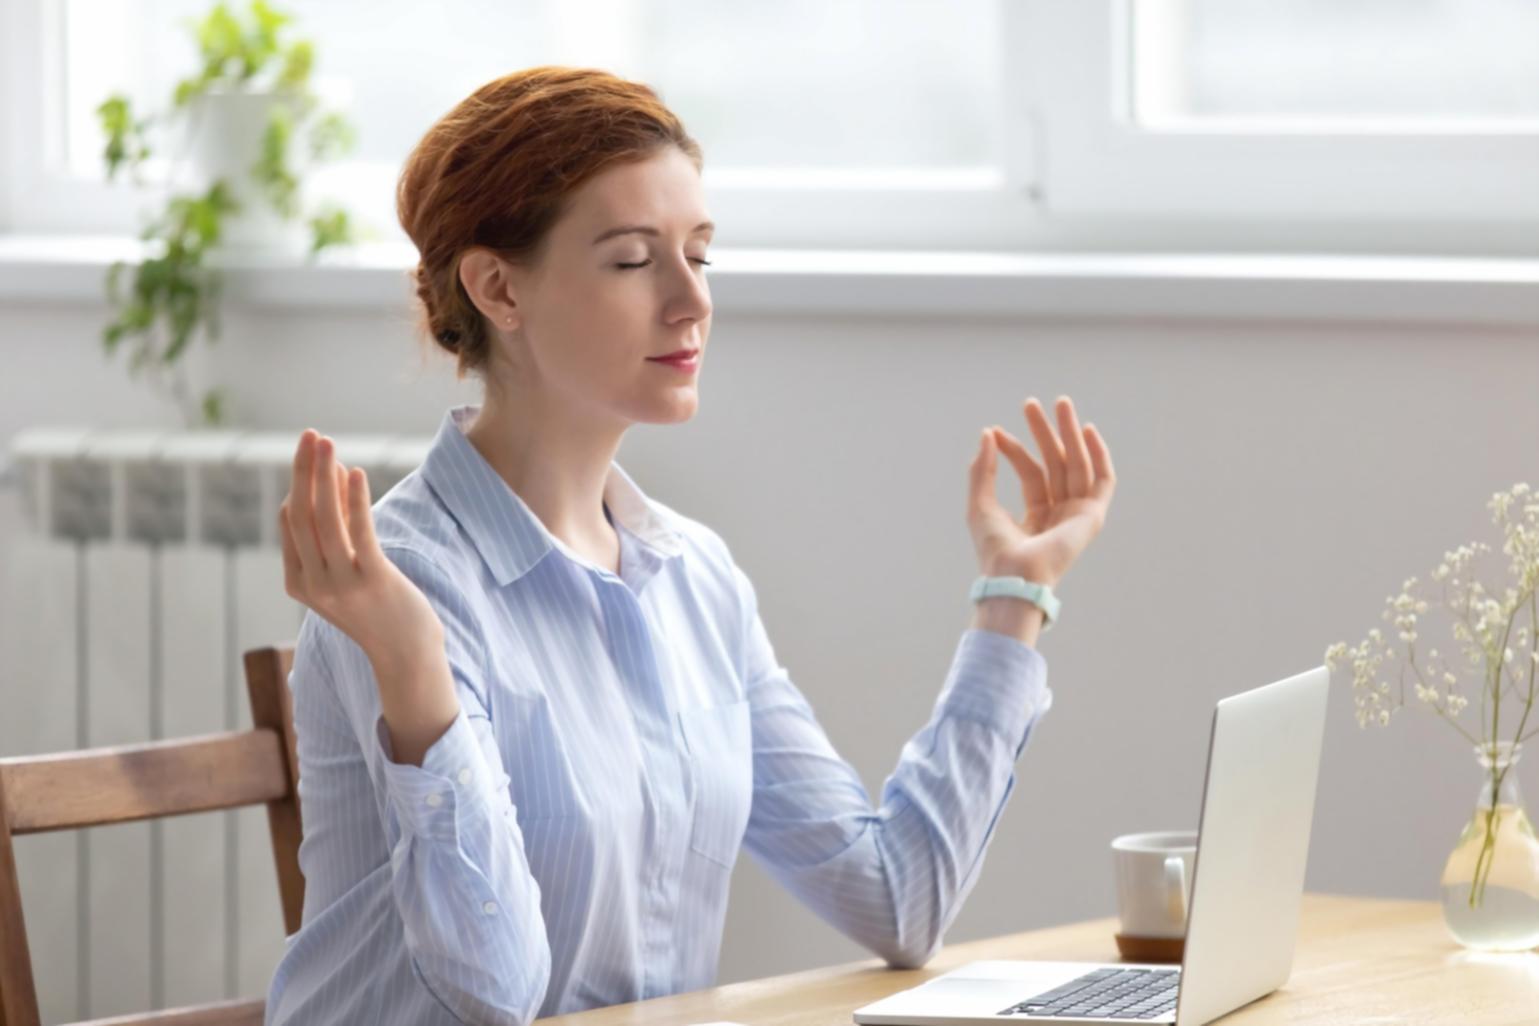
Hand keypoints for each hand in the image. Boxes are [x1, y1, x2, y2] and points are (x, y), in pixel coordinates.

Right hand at [279, 429, 443, 663]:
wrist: (406, 655)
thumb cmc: (380, 609)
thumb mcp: (348, 571)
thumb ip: (336, 531)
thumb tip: (332, 476)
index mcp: (299, 582)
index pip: (291, 522)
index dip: (303, 483)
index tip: (316, 454)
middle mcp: (313, 585)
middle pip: (301, 514)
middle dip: (303, 470)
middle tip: (310, 434)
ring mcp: (340, 586)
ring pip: (323, 520)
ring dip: (323, 475)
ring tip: (328, 443)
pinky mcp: (371, 582)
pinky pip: (358, 533)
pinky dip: (354, 500)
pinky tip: (356, 474)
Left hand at [966, 395, 1116, 585]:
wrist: (1012, 574)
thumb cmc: (994, 549)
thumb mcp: (980, 503)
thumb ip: (983, 469)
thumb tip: (987, 434)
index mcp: (1036, 516)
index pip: (1031, 472)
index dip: (1015, 449)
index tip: (995, 432)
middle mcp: (1060, 514)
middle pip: (1056, 464)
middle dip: (1046, 432)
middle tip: (1031, 403)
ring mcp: (1077, 515)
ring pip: (1077, 465)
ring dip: (1070, 433)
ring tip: (1061, 403)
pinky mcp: (1092, 516)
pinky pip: (1103, 480)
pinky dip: (1099, 454)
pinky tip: (1087, 430)